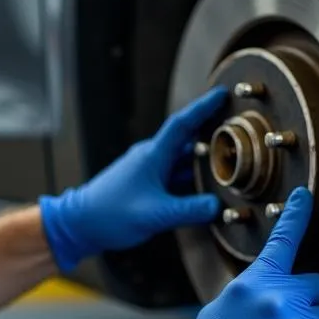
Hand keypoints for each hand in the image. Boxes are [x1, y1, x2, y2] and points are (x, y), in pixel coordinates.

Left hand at [38, 87, 227, 272]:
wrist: (79, 224)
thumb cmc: (110, 214)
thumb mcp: (155, 214)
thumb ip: (189, 210)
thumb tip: (218, 207)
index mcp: (152, 156)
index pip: (182, 124)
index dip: (203, 107)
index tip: (221, 94)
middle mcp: (151, 158)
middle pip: (187, 141)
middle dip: (212, 136)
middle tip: (239, 131)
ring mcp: (148, 171)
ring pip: (182, 161)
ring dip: (203, 162)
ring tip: (231, 162)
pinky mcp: (146, 185)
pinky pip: (174, 177)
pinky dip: (191, 180)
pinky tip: (205, 190)